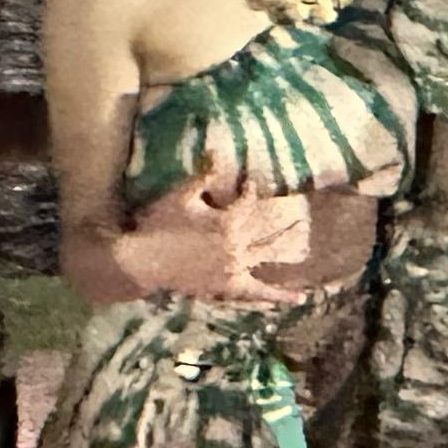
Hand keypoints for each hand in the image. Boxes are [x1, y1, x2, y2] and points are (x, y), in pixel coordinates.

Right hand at [132, 168, 314, 300]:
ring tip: (304, 231)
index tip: (254, 181)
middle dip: (282, 215)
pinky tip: (299, 296)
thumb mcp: (181, 197)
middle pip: (268, 227)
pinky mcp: (229, 286)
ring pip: (269, 254)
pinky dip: (279, 295)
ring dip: (289, 243)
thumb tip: (217, 151)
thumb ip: (203, 176)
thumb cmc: (159, 226)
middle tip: (299, 205)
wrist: (143, 262)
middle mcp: (237, 245)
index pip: (250, 201)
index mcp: (228, 221)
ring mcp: (235, 267)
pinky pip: (258, 291)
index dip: (253, 189)